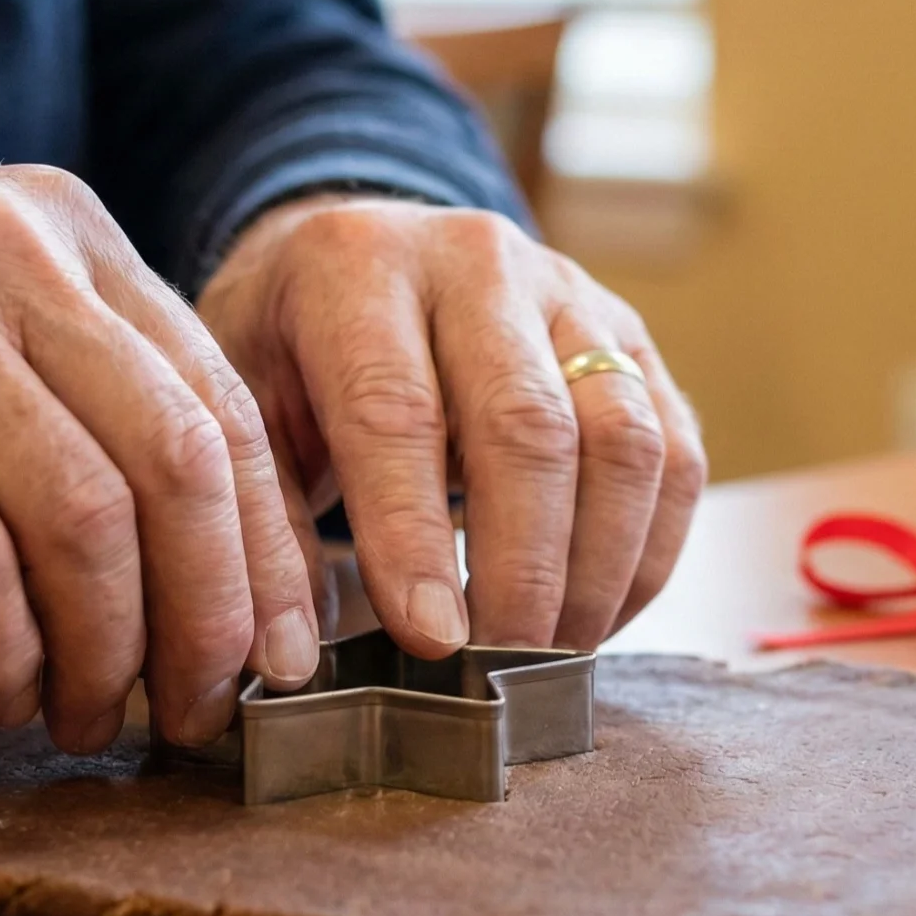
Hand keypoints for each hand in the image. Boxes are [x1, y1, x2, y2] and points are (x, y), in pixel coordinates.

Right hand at [0, 164, 321, 751]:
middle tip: (197, 714)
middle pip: (178, 467)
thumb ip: (74, 383)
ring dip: (103, 652)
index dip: (267, 550)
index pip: (220, 405)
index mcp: (65, 229)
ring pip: (85, 522)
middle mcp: (10, 254)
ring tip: (83, 718)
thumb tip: (207, 563)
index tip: (284, 659)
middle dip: (210, 617)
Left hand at [197, 195, 706, 653]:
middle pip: (528, 424)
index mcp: (357, 267)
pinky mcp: (634, 339)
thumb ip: (264, 530)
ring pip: (622, 437)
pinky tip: (599, 613)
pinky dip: (649, 550)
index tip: (431, 640)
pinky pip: (674, 451)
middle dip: (523, 566)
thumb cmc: (288, 352)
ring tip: (555, 651)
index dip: (414, 535)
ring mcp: (570, 294)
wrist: (359, 251)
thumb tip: (292, 664)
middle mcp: (476, 261)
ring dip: (598, 565)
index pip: (397, 409)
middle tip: (501, 665)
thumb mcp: (241, 415)